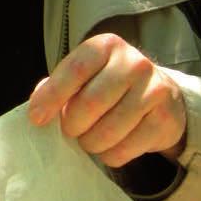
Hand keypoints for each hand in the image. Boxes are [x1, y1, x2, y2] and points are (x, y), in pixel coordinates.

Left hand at [28, 33, 186, 167]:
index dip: (52, 96)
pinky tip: (111, 145)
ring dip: (90, 143)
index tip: (36, 118)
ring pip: (107, 131)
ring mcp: (153, 89)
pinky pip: (124, 150)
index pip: (75, 70)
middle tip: (71, 129)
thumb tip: (37, 110)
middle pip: (90, 103)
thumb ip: (57, 87)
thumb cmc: (109, 85)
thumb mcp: (84, 76)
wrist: (161, 97)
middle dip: (72, 125)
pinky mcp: (164, 119)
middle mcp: (133, 62)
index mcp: (106, 46)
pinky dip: (109, 155)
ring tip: (90, 138)